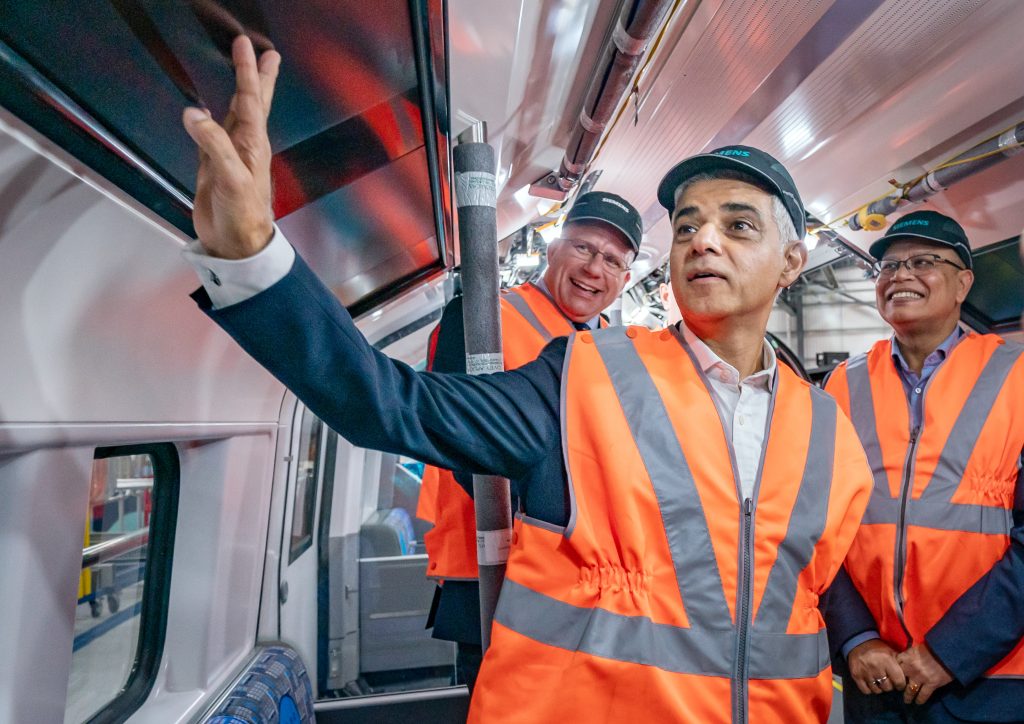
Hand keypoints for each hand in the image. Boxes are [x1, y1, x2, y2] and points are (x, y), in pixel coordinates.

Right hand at [182, 36, 279, 258]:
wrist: (236, 245)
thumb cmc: (242, 215)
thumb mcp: (230, 177)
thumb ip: (213, 144)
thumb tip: (194, 113)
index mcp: (253, 144)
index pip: (249, 99)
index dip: (247, 71)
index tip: (245, 46)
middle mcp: (244, 145)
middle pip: (251, 102)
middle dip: (256, 76)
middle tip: (263, 52)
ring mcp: (229, 154)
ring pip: (234, 115)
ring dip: (240, 93)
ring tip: (245, 73)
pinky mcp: (213, 167)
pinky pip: (212, 135)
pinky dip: (210, 119)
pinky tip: (207, 113)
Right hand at [848, 639, 905, 694]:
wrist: (858, 642)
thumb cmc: (878, 648)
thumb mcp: (891, 652)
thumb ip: (900, 663)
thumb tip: (910, 673)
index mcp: (887, 661)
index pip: (899, 681)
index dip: (901, 685)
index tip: (899, 683)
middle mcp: (876, 668)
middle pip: (888, 687)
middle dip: (890, 686)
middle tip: (888, 681)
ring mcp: (865, 672)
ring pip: (877, 690)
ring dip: (880, 688)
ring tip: (880, 682)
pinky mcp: (856, 675)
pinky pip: (866, 690)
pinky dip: (870, 689)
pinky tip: (871, 684)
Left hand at [897, 644, 952, 704]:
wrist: (948, 651)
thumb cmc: (931, 648)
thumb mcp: (914, 649)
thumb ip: (907, 656)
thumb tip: (900, 662)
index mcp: (906, 657)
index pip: (893, 668)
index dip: (892, 674)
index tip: (891, 679)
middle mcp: (910, 668)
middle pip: (900, 681)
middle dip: (898, 687)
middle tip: (898, 691)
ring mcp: (920, 677)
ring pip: (910, 690)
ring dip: (908, 697)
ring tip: (907, 701)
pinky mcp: (931, 684)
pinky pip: (923, 695)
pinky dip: (920, 700)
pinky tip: (918, 702)